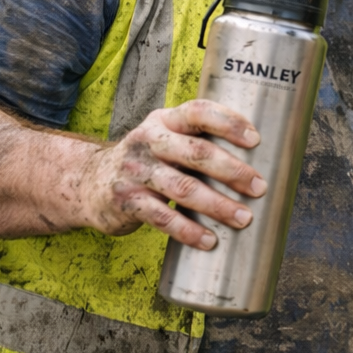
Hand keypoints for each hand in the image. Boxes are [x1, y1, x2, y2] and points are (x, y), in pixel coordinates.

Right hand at [74, 99, 265, 248]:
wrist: (89, 183)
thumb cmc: (149, 160)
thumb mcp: (167, 139)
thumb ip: (200, 141)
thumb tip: (262, 158)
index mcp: (165, 120)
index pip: (199, 112)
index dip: (228, 123)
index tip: (256, 140)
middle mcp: (148, 140)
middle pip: (196, 152)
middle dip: (233, 171)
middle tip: (260, 188)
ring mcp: (135, 171)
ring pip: (183, 188)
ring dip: (217, 205)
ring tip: (244, 219)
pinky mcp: (126, 200)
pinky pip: (162, 218)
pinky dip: (188, 231)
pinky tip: (209, 240)